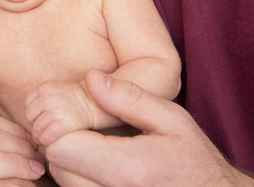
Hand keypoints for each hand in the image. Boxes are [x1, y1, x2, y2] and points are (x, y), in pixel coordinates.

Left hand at [24, 79, 95, 145]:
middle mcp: (48, 97)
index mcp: (44, 87)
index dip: (34, 114)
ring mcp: (56, 110)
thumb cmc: (72, 101)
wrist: (93, 104)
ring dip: (40, 136)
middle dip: (35, 125)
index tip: (43, 118)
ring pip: (36, 129)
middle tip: (45, 128)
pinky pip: (46, 137)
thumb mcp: (54, 91)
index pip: (28, 105)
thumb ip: (39, 99)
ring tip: (47, 136)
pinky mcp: (64, 124)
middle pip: (30, 117)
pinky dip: (46, 141)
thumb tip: (29, 118)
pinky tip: (52, 140)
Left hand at [44, 70, 253, 186]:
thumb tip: (91, 78)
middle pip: (58, 166)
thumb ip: (129, 98)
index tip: (78, 116)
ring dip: (71, 165)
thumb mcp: (172, 120)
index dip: (63, 127)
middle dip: (64, 145)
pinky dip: (80, 180)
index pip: (62, 146)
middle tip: (87, 131)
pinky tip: (99, 169)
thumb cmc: (195, 161)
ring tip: (96, 150)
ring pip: (64, 183)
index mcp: (129, 169)